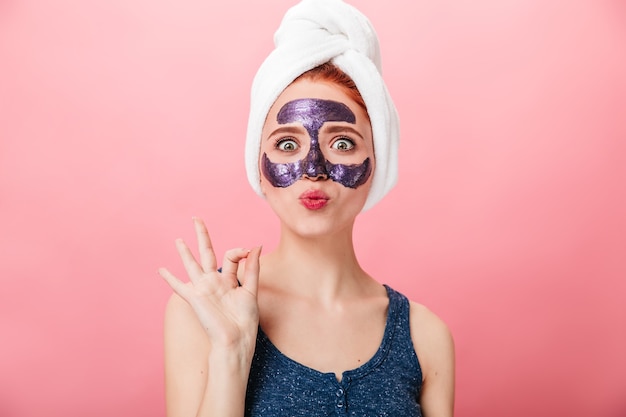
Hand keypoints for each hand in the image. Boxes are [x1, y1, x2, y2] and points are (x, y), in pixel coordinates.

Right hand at [159, 217, 261, 350]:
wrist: (236, 340)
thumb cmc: (245, 320)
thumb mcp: (251, 290)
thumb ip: (252, 268)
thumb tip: (256, 245)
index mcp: (229, 280)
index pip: (230, 256)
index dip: (240, 250)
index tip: (248, 251)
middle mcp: (214, 282)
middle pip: (206, 253)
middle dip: (202, 236)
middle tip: (197, 219)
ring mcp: (203, 289)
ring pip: (192, 264)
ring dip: (185, 252)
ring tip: (179, 239)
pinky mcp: (195, 298)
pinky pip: (179, 286)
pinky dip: (170, 278)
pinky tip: (161, 270)